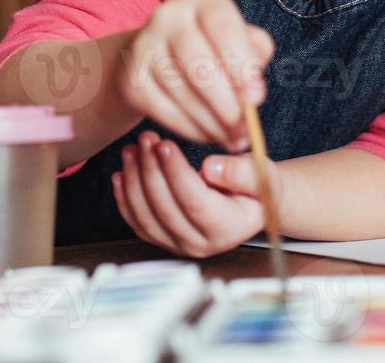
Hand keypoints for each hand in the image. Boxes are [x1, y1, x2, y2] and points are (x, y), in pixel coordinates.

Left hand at [111, 130, 285, 257]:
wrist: (250, 203)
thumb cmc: (257, 185)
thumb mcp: (261, 174)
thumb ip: (241, 172)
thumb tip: (211, 169)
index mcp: (228, 229)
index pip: (195, 203)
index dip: (176, 173)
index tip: (165, 145)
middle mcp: (201, 244)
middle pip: (166, 209)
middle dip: (151, 170)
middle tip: (146, 139)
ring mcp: (179, 245)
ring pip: (146, 217)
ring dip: (134, 180)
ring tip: (133, 149)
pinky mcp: (163, 239)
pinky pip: (137, 222)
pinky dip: (125, 197)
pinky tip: (123, 172)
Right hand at [116, 0, 272, 149]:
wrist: (156, 56)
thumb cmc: (211, 48)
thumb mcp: (239, 41)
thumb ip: (255, 56)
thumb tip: (253, 93)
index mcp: (202, 1)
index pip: (222, 26)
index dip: (240, 62)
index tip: (256, 97)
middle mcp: (168, 17)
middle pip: (198, 64)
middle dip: (227, 103)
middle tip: (245, 128)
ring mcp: (145, 47)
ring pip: (181, 92)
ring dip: (212, 123)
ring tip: (233, 138)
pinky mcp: (132, 79)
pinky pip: (164, 111)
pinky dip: (191, 129)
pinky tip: (209, 135)